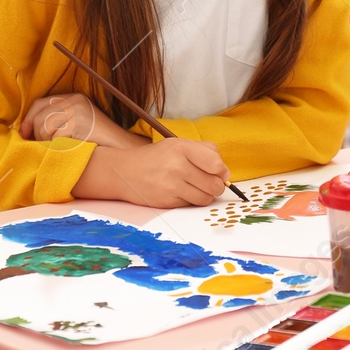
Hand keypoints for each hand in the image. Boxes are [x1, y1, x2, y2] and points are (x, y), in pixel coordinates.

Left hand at [20, 92, 141, 148]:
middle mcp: (75, 100)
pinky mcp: (78, 122)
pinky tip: (68, 150)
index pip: (40, 103)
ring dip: (47, 142)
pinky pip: (54, 137)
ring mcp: (77, 110)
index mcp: (73, 98)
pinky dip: (57, 148)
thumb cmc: (97, 142)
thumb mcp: (77, 124)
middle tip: (39, 146)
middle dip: (36, 134)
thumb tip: (26, 130)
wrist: (122, 149)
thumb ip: (57, 121)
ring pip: (44, 127)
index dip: (28, 119)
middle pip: (40, 115)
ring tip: (59, 149)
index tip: (23, 134)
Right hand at [87, 138, 230, 207]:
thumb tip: (225, 171)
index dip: (221, 171)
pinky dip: (191, 201)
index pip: (216, 164)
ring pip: (206, 198)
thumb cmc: (156, 158)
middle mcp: (177, 166)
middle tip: (209, 183)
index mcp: (182, 148)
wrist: (124, 172)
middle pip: (214, 184)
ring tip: (196, 188)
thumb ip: (204, 150)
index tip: (218, 172)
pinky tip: (182, 192)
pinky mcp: (167, 201)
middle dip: (216, 186)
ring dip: (206, 195)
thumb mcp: (177, 144)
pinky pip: (191, 205)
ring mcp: (172, 185)